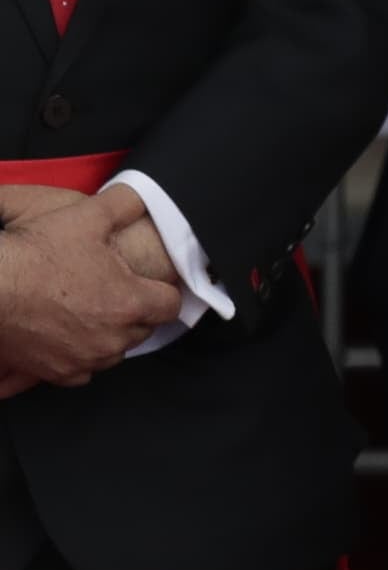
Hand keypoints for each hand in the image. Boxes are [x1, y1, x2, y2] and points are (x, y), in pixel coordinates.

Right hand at [0, 187, 183, 393]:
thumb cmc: (36, 254)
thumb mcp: (88, 216)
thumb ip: (126, 205)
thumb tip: (145, 196)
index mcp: (130, 303)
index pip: (170, 305)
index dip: (164, 290)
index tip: (153, 284)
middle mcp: (111, 338)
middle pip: (143, 330)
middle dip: (136, 313)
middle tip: (116, 292)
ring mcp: (82, 359)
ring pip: (113, 352)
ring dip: (109, 336)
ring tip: (92, 313)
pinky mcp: (54, 372)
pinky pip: (81, 371)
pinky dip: (79, 357)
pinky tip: (70, 338)